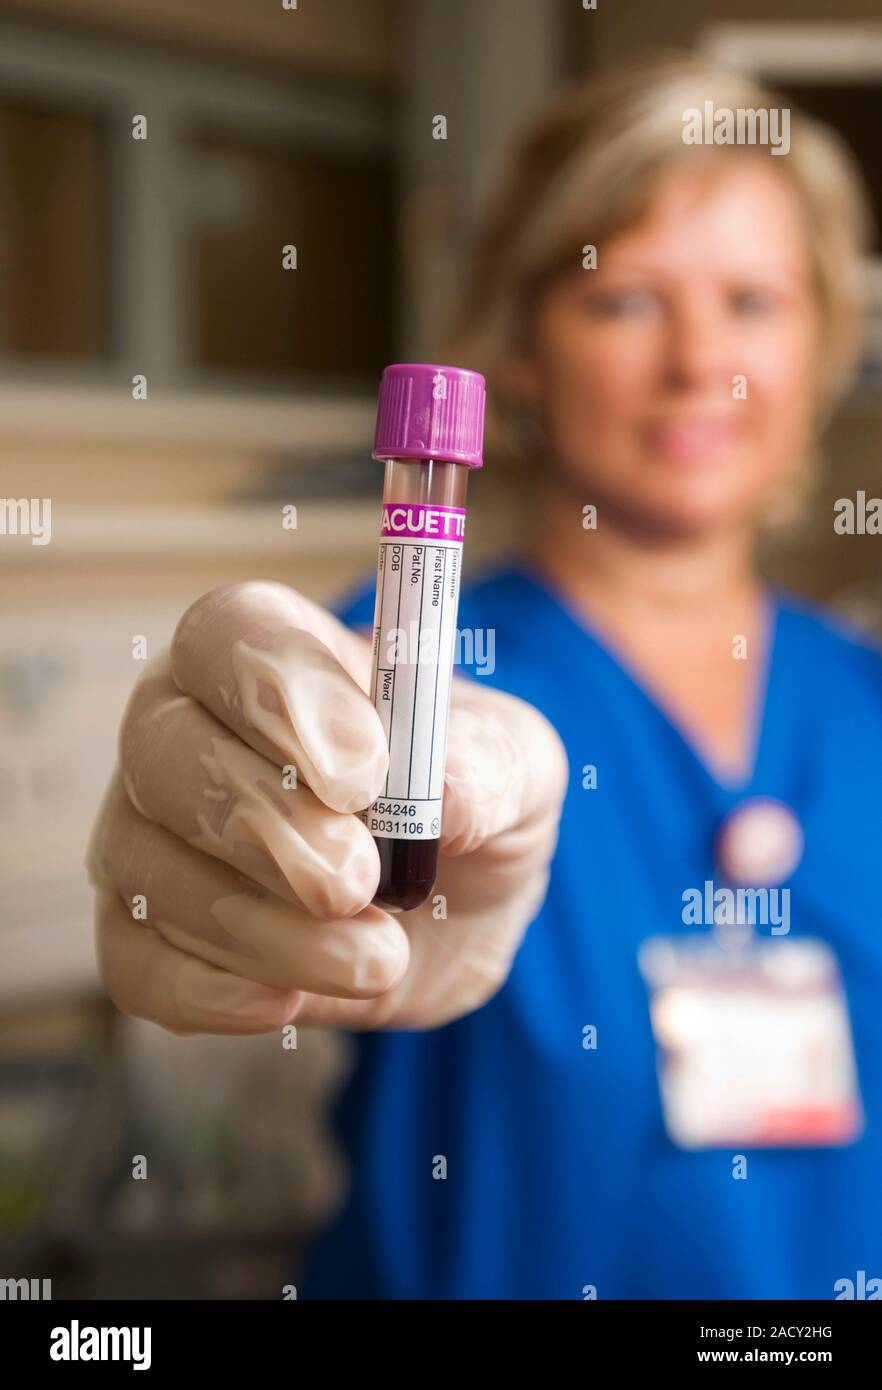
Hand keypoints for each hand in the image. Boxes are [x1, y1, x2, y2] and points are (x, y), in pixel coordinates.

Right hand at [87, 581, 567, 1033]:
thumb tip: (443, 796)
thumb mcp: (514, 765)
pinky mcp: (146, 933)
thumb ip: (488, 762)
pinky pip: (137, 965)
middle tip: (359, 882)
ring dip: (265, 929)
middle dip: (266, 825)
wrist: (454, 906)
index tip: (363, 776)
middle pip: (164, 750)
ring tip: (376, 958)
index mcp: (269, 652)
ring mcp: (151, 831)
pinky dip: (208, 991)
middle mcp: (186, 726)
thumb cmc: (467, 796)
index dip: (283, 699)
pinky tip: (285, 1002)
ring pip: (152, 869)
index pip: (231, 635)